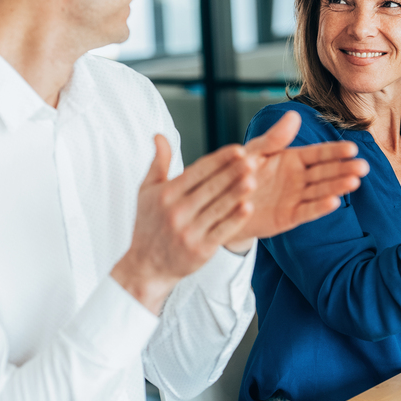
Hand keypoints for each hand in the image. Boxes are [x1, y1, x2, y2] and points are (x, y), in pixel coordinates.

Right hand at [112, 135, 256, 311]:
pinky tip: (249, 207)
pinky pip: (221, 231)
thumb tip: (159, 135)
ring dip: (237, 192)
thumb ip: (158, 162)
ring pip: (218, 207)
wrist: (146, 266)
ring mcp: (189, 232)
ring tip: (254, 178)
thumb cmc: (148, 224)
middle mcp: (176, 212)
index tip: (238, 149)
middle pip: (210, 187)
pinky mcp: (200, 250)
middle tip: (253, 159)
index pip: (197, 171)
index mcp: (166, 194)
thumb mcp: (147, 191)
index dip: (219, 159)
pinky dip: (235, 219)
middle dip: (233, 172)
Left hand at [225, 111, 368, 248]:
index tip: (352, 148)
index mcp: (293, 159)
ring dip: (337, 187)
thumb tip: (294, 115)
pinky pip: (306, 211)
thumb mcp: (255, 152)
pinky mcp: (288, 217)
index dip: (335, 151)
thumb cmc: (239, 173)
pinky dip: (319, 207)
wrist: (223, 203)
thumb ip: (275, 137)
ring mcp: (295, 198)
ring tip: (354, 182)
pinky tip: (334, 202)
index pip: (319, 154)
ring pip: (320, 191)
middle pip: (326, 172)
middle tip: (363, 166)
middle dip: (344, 169)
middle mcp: (298, 179)